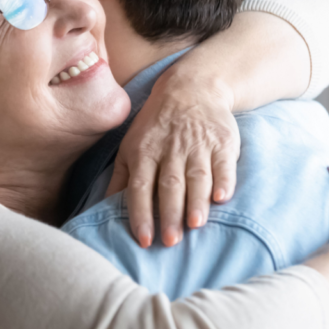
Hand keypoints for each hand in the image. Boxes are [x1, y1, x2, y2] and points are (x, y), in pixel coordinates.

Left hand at [108, 72, 239, 248]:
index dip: (140, 214)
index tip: (144, 240)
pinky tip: (223, 198)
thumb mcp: (130, 145)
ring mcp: (197, 145)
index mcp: (144, 152)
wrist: (192, 88)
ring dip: (196, 201)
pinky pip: (223, 164)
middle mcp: (170, 150)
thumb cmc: (156, 125)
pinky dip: (224, 181)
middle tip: (170, 241)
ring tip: (196, 224)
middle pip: (169, 185)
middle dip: (169, 214)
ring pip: (196, 177)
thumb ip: (120, 178)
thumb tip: (104, 208)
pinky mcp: (222, 142)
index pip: (140, 187)